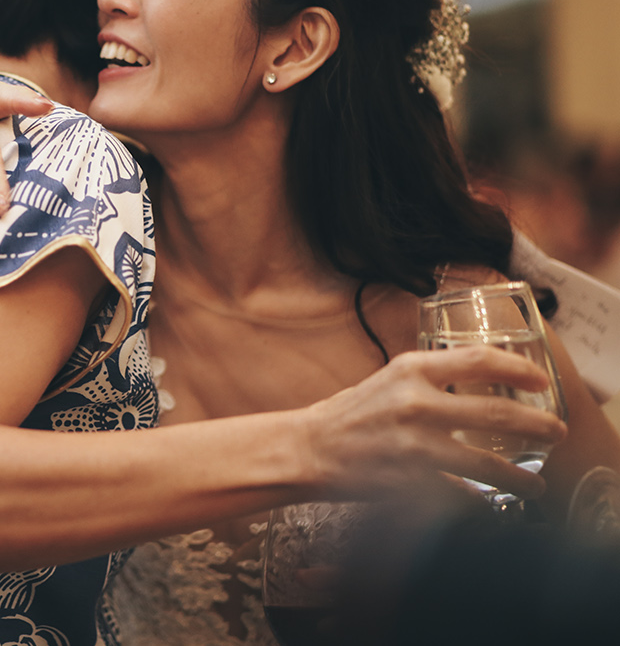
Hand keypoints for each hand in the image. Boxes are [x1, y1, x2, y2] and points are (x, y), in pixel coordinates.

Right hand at [303, 346, 568, 500]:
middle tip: (556, 432)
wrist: (307, 449)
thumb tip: (483, 380)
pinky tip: (488, 504)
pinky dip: (478, 502)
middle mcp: (415, 404)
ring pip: (487, 465)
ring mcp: (413, 446)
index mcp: (410, 369)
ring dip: (520, 477)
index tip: (539, 380)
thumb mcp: (390, 378)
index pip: (480, 360)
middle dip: (538, 426)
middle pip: (497, 414)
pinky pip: (460, 496)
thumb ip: (432, 377)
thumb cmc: (349, 414)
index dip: (518, 369)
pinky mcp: (409, 483)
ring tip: (535, 484)